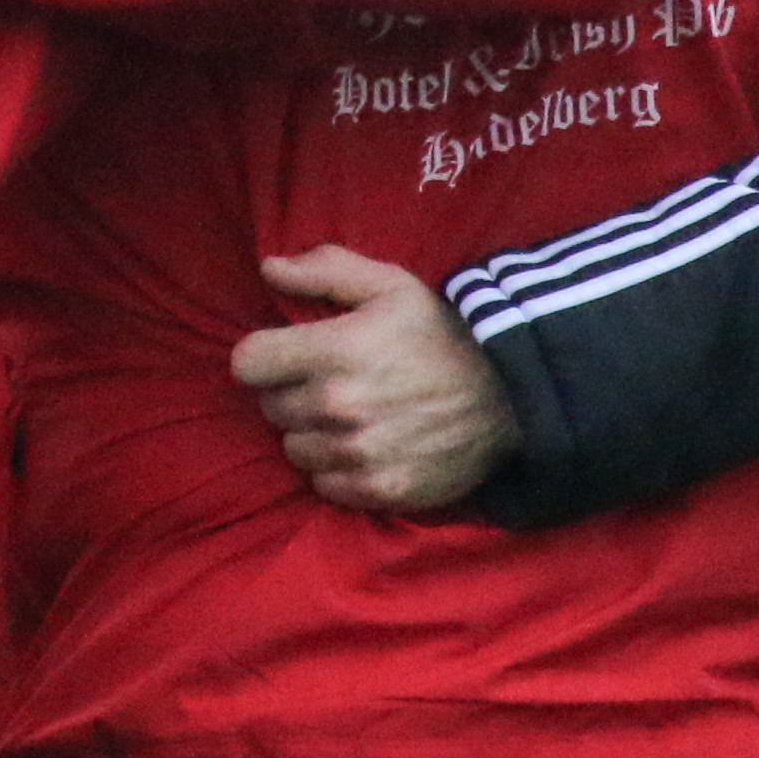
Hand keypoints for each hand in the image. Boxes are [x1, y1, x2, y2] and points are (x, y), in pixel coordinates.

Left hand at [233, 245, 517, 514]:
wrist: (512, 397)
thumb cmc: (442, 335)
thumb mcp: (390, 286)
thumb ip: (324, 271)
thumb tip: (267, 267)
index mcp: (335, 350)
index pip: (247, 363)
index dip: (263, 356)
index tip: (285, 355)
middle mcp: (339, 405)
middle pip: (270, 407)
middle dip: (292, 393)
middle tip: (331, 383)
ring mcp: (359, 453)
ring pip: (294, 448)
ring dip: (313, 433)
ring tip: (351, 416)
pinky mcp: (379, 490)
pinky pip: (324, 484)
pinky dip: (337, 469)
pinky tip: (366, 446)